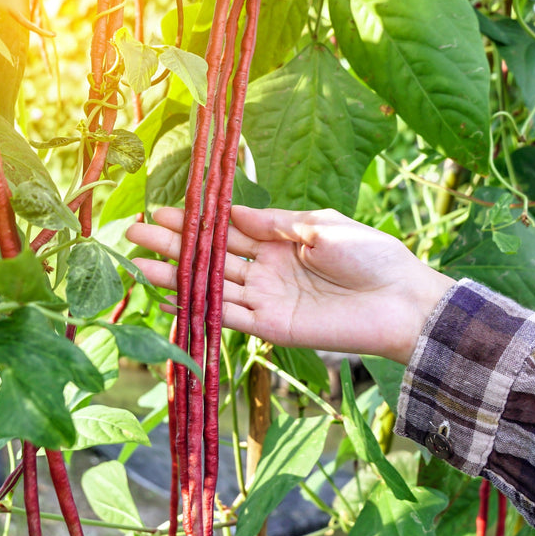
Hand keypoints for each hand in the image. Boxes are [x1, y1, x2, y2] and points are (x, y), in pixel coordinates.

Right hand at [126, 206, 454, 363]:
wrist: (402, 301)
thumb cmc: (371, 255)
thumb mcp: (321, 225)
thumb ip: (274, 222)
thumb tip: (231, 211)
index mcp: (278, 240)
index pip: (226, 228)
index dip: (193, 220)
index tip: (160, 209)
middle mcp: (265, 268)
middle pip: (209, 255)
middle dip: (171, 244)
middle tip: (133, 232)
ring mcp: (265, 297)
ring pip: (210, 284)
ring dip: (174, 275)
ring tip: (137, 264)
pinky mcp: (270, 325)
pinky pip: (226, 315)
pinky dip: (198, 307)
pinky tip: (169, 297)